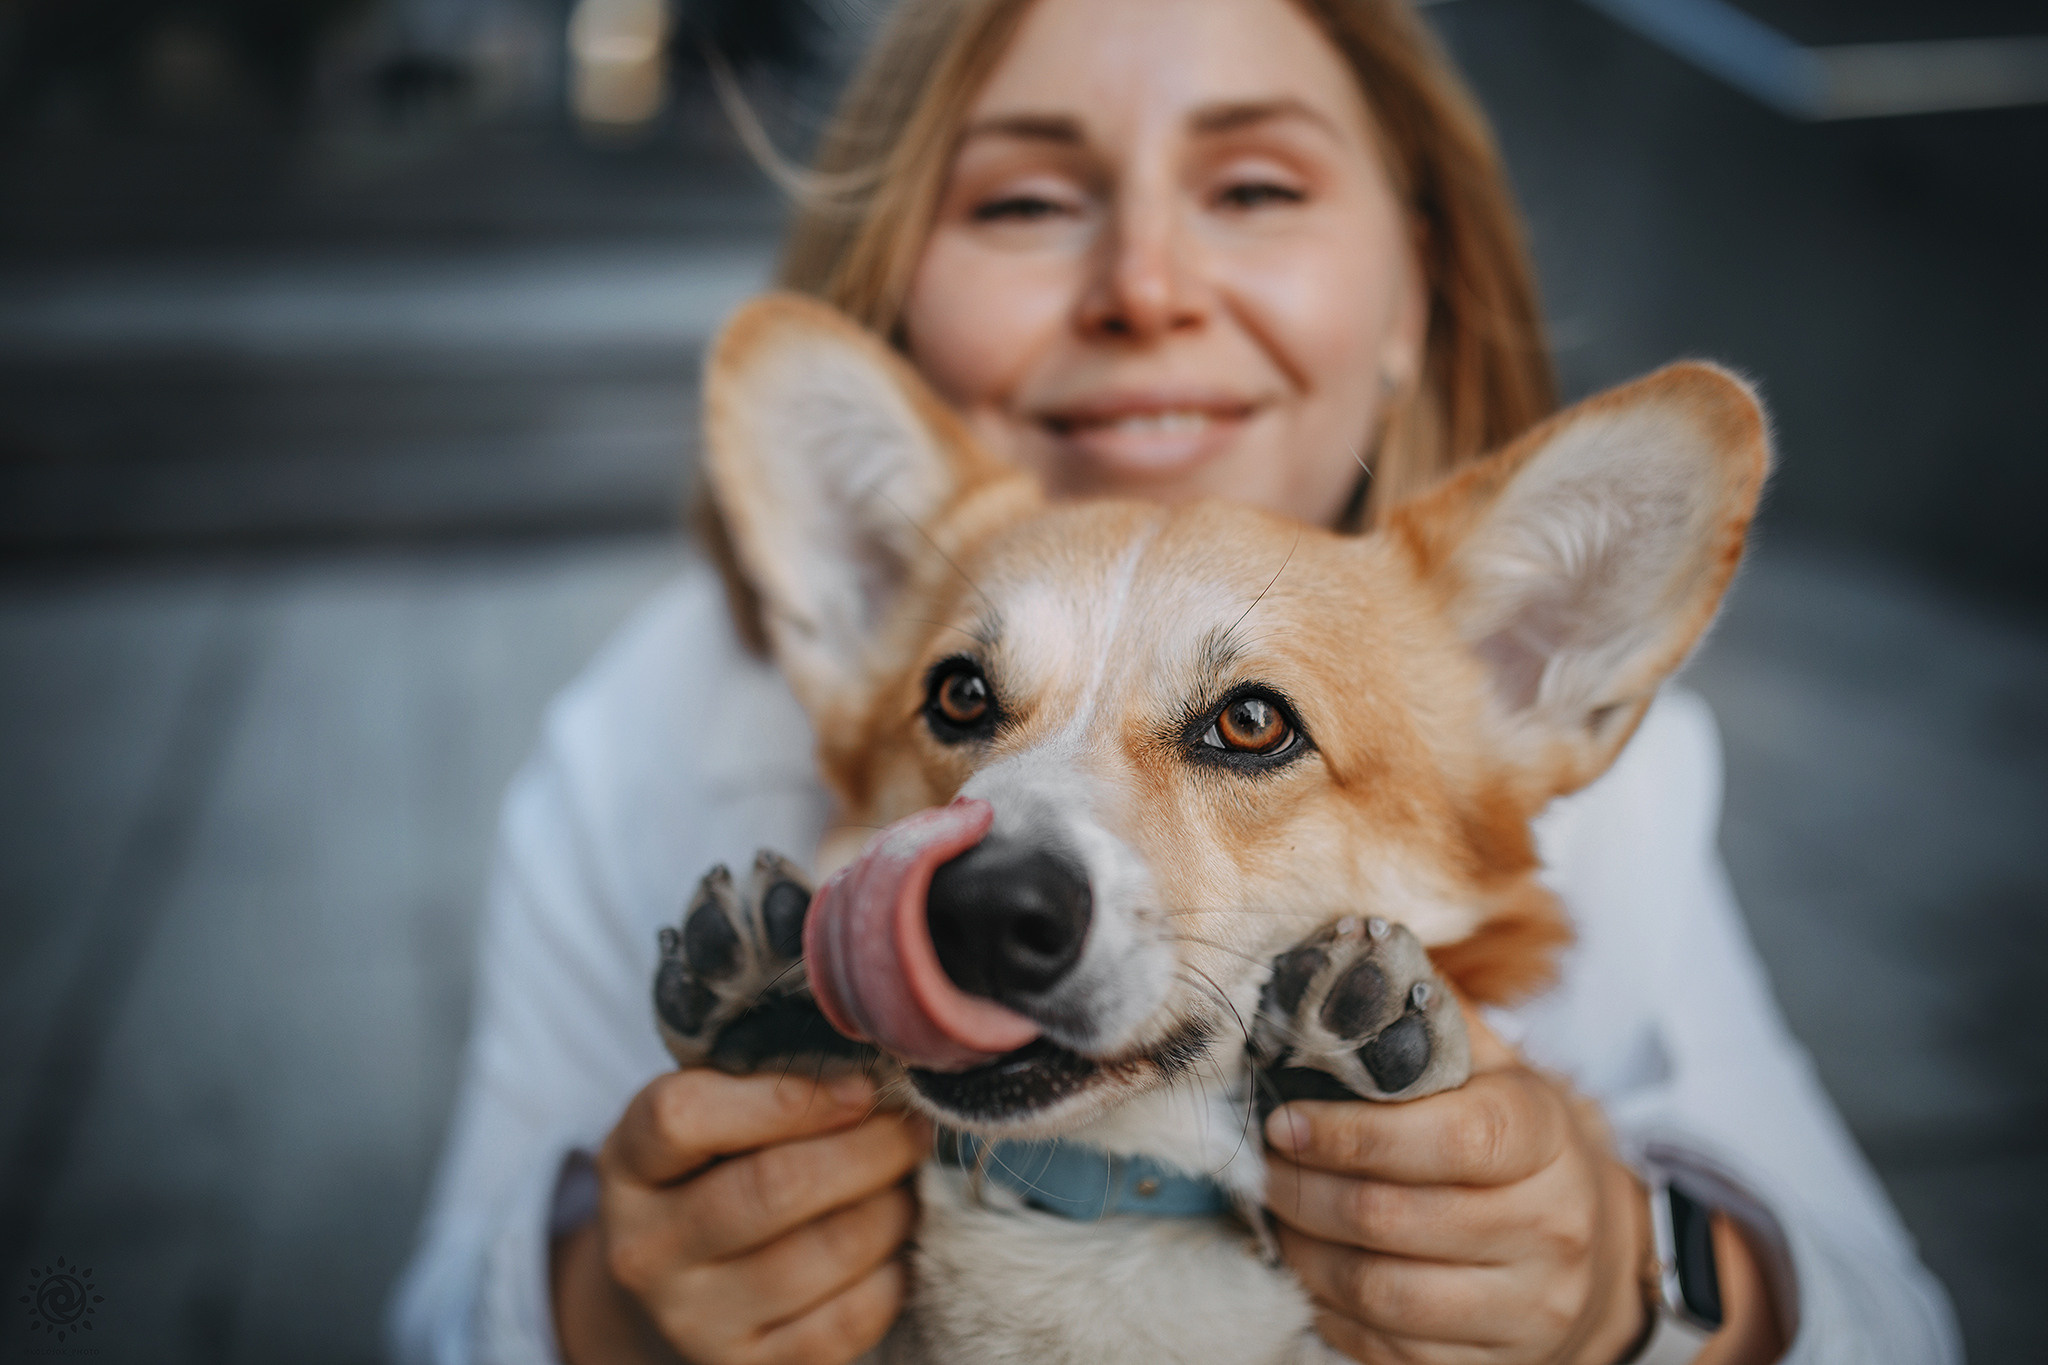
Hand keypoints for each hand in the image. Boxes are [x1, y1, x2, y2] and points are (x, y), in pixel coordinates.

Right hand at [553, 1069, 930, 1364]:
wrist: (669, 1291)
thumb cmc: (709, 1175)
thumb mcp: (704, 1117)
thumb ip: (764, 1086)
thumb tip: (874, 1078)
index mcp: (629, 1165)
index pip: (683, 1117)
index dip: (787, 1098)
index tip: (859, 1088)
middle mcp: (646, 1250)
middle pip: (773, 1187)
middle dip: (868, 1150)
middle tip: (911, 1129)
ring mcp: (693, 1320)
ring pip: (822, 1253)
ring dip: (890, 1209)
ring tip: (906, 1184)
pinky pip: (845, 1320)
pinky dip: (890, 1274)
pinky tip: (892, 1245)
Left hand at [1263, 1014, 1647, 1363]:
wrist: (1597, 1253)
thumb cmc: (1516, 1143)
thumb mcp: (1492, 1070)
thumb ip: (1426, 1018)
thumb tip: (1348, 946)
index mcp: (1544, 1136)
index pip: (1451, 1136)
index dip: (1351, 1133)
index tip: (1284, 1120)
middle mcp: (1550, 1226)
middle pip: (1394, 1217)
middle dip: (1304, 1192)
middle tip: (1262, 1168)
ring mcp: (1529, 1306)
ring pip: (1383, 1292)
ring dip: (1305, 1254)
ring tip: (1276, 1217)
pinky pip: (1391, 1352)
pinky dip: (1332, 1312)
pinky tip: (1310, 1273)